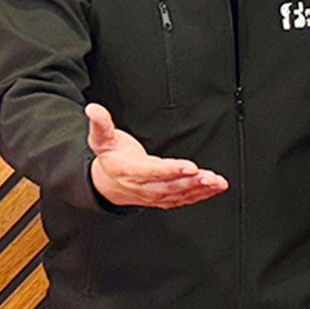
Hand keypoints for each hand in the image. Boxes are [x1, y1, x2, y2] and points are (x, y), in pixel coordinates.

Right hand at [86, 103, 228, 207]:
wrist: (106, 182)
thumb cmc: (110, 157)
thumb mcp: (101, 139)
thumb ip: (100, 124)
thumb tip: (93, 109)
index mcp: (128, 171)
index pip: (151, 172)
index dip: (171, 170)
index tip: (189, 166)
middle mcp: (142, 186)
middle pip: (169, 186)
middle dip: (191, 182)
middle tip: (209, 176)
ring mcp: (153, 195)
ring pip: (179, 195)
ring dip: (200, 189)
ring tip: (217, 182)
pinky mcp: (163, 198)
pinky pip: (183, 199)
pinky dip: (201, 195)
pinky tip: (215, 188)